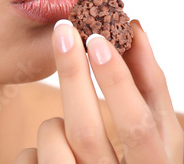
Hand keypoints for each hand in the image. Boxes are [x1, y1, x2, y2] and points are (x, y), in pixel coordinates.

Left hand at [14, 20, 183, 163]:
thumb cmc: (137, 155)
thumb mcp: (153, 130)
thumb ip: (148, 86)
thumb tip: (134, 31)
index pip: (137, 125)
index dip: (118, 81)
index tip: (96, 39)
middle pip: (86, 132)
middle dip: (73, 74)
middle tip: (64, 31)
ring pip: (53, 142)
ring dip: (53, 122)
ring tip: (63, 128)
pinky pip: (31, 159)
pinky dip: (36, 148)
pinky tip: (51, 156)